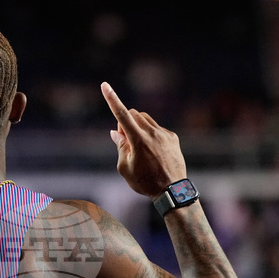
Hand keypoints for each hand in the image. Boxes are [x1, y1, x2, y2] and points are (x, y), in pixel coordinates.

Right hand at [101, 82, 186, 200]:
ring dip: (138, 126)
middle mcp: (152, 133)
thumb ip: (120, 146)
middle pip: (134, 114)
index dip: (112, 99)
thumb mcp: (125, 168)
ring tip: (139, 146)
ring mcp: (164, 134)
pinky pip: (157, 127)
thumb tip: (116, 132)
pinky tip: (152, 151)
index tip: (105, 85)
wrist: (173, 192)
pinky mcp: (172, 137)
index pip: (122, 115)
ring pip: (145, 119)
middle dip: (125, 121)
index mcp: (138, 140)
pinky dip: (150, 133)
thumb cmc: (145, 182)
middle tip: (124, 139)